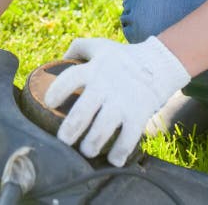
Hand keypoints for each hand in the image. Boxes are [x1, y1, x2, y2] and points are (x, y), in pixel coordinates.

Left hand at [43, 36, 189, 166]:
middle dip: (70, 129)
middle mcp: (106, 87)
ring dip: (92, 144)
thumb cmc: (122, 58)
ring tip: (86, 151)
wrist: (158, 64)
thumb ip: (79, 48)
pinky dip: (120, 152)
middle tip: (63, 141)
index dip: (57, 91)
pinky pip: (129, 138)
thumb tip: (61, 58)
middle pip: (83, 111)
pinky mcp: (138, 115)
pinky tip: (113, 160)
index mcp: (93, 70)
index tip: (49, 103)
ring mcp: (122, 102)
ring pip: (103, 128)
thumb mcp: (100, 46)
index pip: (70, 79)